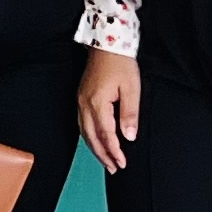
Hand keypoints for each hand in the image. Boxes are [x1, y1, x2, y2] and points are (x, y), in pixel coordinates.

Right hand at [78, 48, 142, 173]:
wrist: (106, 43)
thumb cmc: (120, 63)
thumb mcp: (131, 88)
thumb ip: (129, 114)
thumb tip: (128, 136)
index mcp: (97, 103)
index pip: (106, 134)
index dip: (114, 151)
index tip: (122, 163)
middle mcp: (85, 104)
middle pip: (92, 137)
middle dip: (103, 155)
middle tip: (114, 168)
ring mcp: (80, 101)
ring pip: (85, 132)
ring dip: (95, 148)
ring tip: (106, 160)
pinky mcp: (81, 98)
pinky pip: (82, 123)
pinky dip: (89, 136)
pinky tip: (95, 141)